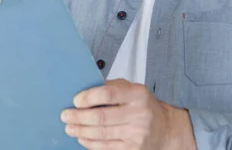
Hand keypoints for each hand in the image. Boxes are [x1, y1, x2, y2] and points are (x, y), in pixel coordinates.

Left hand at [61, 79, 195, 149]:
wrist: (165, 129)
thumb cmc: (144, 106)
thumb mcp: (133, 90)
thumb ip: (112, 88)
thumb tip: (85, 89)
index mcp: (137, 94)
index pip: (108, 93)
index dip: (89, 97)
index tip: (76, 100)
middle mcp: (138, 113)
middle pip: (101, 116)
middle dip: (79, 117)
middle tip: (65, 115)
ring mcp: (136, 133)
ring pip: (101, 134)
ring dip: (81, 131)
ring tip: (70, 128)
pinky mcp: (132, 149)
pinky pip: (106, 147)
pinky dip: (90, 143)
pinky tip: (82, 138)